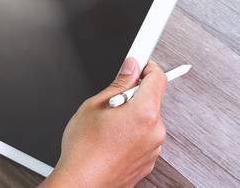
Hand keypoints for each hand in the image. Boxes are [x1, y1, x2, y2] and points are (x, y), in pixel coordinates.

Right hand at [43, 58, 167, 187]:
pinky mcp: (148, 162)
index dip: (148, 67)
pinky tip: (112, 140)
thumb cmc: (84, 150)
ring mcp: (153, 149)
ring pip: (147, 120)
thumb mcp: (95, 105)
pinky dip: (132, 134)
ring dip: (133, 116)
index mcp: (144, 113)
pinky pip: (144, 138)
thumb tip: (130, 68)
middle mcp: (155, 131)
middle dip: (135, 95)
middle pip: (152, 100)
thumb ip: (119, 84)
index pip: (158, 78)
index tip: (140, 63)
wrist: (81, 184)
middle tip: (112, 101)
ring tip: (108, 126)